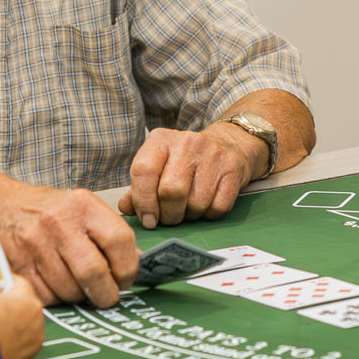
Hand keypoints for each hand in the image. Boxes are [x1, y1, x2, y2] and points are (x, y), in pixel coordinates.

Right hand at [1, 186, 138, 307]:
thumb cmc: (46, 210)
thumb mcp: (81, 208)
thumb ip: (109, 232)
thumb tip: (138, 262)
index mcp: (82, 205)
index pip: (119, 240)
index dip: (129, 267)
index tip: (127, 279)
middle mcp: (58, 222)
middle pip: (93, 271)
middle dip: (106, 293)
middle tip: (109, 297)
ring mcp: (35, 245)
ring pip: (69, 290)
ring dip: (81, 297)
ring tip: (80, 288)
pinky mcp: (18, 265)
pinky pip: (47, 296)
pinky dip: (57, 299)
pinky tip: (58, 286)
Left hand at [119, 125, 260, 228]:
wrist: (228, 144)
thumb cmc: (185, 161)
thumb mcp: (158, 166)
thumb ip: (138, 188)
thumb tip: (125, 208)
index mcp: (161, 139)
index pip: (143, 171)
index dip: (143, 201)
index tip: (148, 219)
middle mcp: (187, 142)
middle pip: (171, 191)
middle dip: (168, 214)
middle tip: (169, 218)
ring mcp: (213, 154)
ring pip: (195, 203)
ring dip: (189, 216)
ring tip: (187, 209)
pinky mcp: (233, 169)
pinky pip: (217, 207)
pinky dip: (209, 215)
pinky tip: (206, 206)